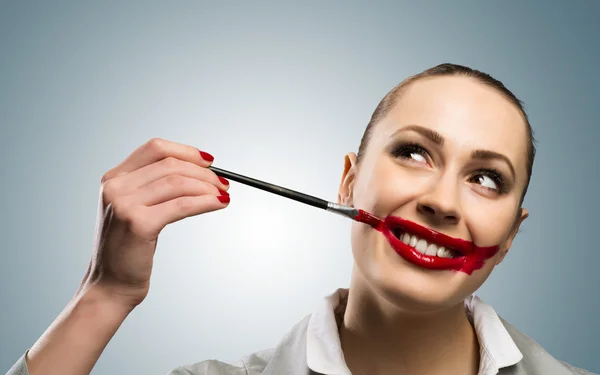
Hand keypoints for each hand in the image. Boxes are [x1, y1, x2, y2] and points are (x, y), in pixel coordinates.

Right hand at [78, 138, 229, 309]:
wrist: (110, 285)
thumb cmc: (128, 249)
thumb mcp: (133, 209)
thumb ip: (153, 187)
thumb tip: (200, 172)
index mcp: (113, 178)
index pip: (154, 149)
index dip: (186, 152)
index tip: (208, 161)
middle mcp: (115, 187)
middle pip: (170, 165)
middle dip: (203, 172)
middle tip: (223, 183)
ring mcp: (125, 204)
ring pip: (178, 183)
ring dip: (208, 187)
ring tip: (223, 194)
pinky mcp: (139, 224)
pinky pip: (182, 205)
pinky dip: (206, 202)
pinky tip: (219, 203)